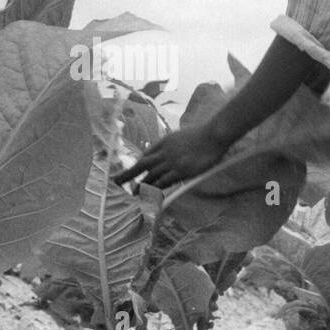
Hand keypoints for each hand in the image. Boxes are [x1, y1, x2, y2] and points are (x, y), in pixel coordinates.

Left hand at [113, 126, 227, 191]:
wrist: (213, 134)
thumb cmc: (202, 134)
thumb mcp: (182, 136)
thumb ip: (174, 144)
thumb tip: (172, 150)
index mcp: (164, 142)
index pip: (147, 154)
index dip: (138, 165)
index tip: (132, 172)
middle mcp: (164, 152)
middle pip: (142, 164)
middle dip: (128, 174)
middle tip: (117, 181)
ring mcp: (171, 162)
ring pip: (151, 175)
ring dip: (141, 185)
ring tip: (133, 193)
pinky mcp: (180, 170)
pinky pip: (164, 182)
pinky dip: (156, 189)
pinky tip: (150, 195)